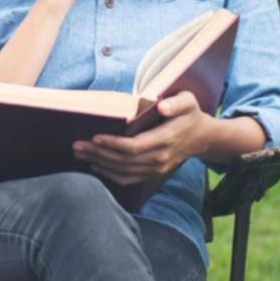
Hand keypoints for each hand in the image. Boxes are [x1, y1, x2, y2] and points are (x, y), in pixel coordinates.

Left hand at [71, 92, 213, 184]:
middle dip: (98, 154)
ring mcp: (157, 169)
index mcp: (166, 139)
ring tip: (79, 154)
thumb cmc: (190, 114)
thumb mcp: (189, 101)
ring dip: (100, 163)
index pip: (135, 146)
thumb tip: (161, 106)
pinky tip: (95, 166)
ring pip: (124, 171)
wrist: (202, 138)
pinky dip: (110, 175)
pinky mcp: (153, 173)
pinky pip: (129, 178)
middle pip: (124, 160)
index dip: (113, 144)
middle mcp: (160, 158)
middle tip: (77, 145)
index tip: (95, 137)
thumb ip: (177, 103)